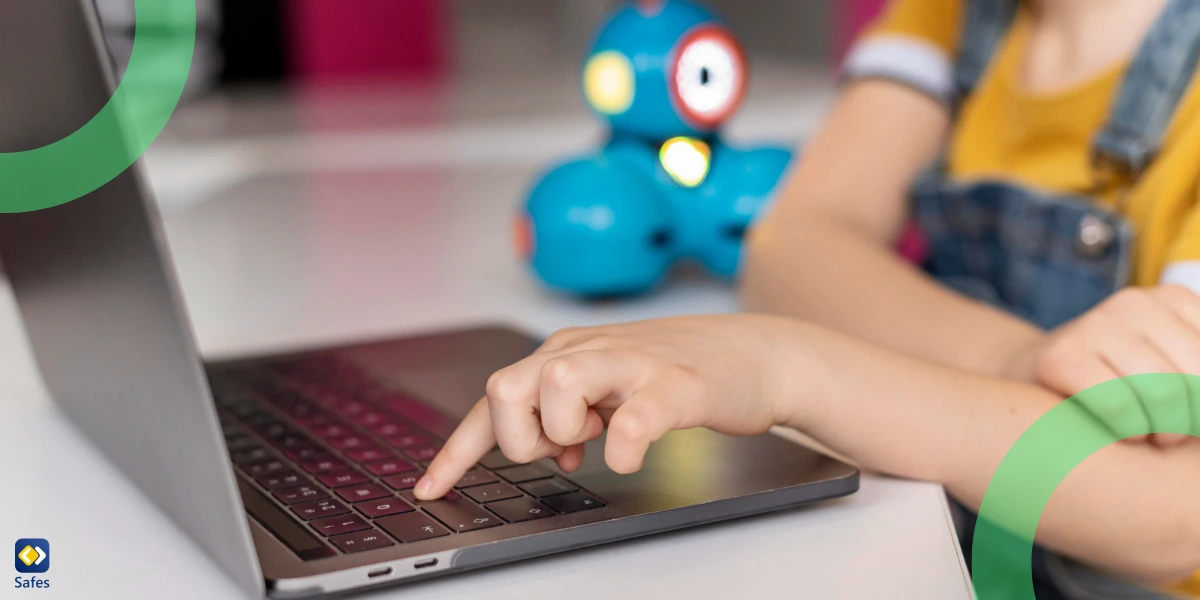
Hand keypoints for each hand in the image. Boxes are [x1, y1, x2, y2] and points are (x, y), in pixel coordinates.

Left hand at [413, 315, 810, 499]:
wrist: (758, 356)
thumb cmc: (681, 374)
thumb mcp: (612, 392)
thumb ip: (575, 414)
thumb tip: (552, 451)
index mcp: (567, 354)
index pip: (495, 400)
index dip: (458, 449)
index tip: (430, 488)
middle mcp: (589, 350)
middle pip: (507, 385)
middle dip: (519, 436)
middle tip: (563, 448)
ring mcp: (633, 364)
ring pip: (556, 383)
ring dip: (563, 429)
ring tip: (597, 438)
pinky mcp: (678, 384)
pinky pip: (635, 415)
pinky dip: (623, 445)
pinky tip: (628, 453)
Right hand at [1015, 286, 1199, 446]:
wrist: (1027, 374)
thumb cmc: (1116, 379)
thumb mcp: (1170, 362)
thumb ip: (1197, 375)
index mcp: (1174, 299)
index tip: (1198, 423)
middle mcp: (1135, 302)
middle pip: (1198, 380)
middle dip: (1195, 422)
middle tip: (1178, 437)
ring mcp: (1095, 324)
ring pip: (1164, 396)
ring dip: (1166, 433)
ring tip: (1154, 437)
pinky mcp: (1061, 355)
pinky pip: (1119, 407)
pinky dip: (1130, 431)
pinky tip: (1124, 433)